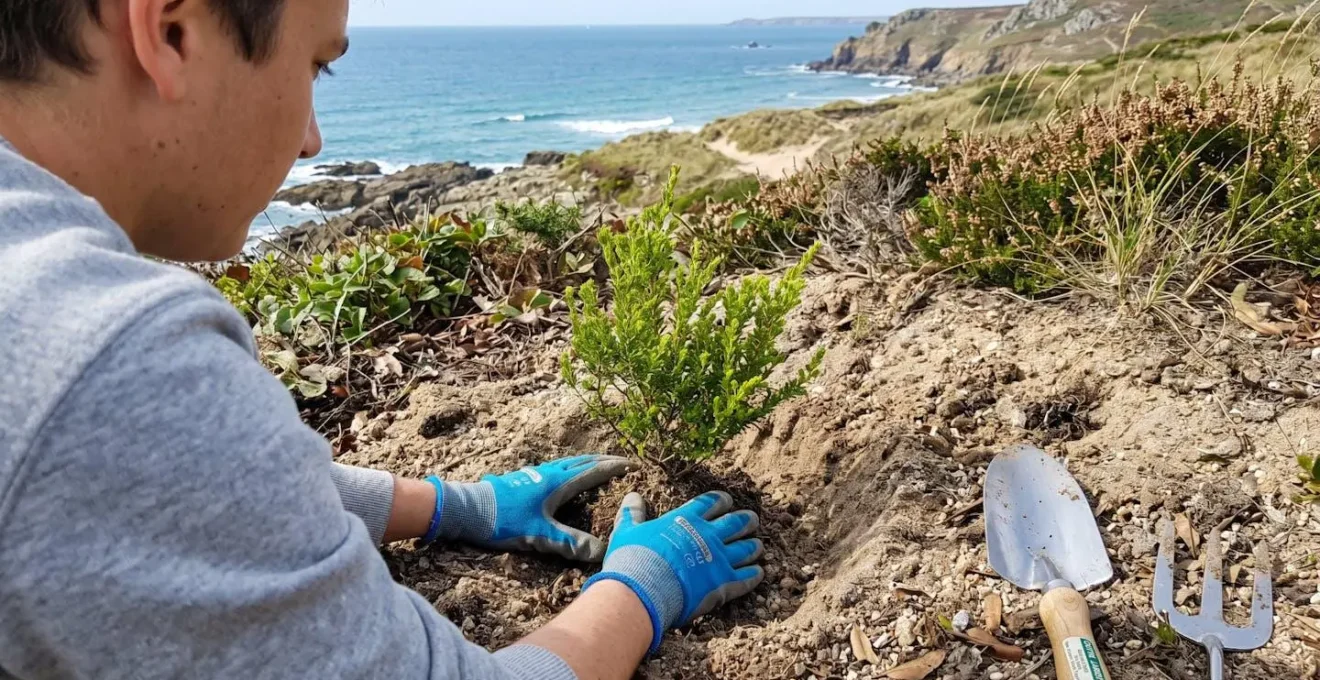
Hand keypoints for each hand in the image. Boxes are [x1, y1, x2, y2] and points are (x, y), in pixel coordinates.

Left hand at [424, 454, 632, 561]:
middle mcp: (548, 474)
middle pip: (581, 462)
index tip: (631, 464)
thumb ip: (570, 543)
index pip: (592, 472)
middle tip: (619, 461)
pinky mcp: (522, 479)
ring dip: (584, 462)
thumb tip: (600, 552)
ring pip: (566, 463)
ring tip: (594, 464)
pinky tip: (559, 476)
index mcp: (558, 483)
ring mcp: (534, 474)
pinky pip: (553, 468)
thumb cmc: (504, 521)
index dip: (613, 468)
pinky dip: (567, 468)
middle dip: (601, 461)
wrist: (467, 509)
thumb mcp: (539, 535)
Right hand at [583, 491, 764, 653]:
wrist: (643, 590)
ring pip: (746, 549)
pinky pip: (746, 578)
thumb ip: (632, 514)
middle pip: (736, 523)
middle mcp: (708, 535)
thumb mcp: (627, 531)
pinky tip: (759, 573)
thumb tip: (633, 496)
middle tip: (752, 520)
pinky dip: (754, 575)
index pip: (711, 503)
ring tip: (758, 545)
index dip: (721, 500)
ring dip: (754, 546)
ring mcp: (719, 559)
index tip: (727, 501)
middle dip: (746, 520)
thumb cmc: (633, 560)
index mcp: (686, 520)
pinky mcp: (725, 584)